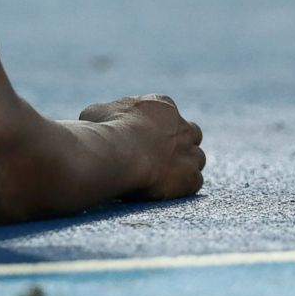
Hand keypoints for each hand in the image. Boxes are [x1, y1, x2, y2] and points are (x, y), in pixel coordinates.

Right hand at [79, 95, 204, 200]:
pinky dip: (183, 186)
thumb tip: (100, 120)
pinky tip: (167, 189)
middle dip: (180, 143)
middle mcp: (182, 126)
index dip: (158, 127)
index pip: (168, 113)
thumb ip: (107, 114)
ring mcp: (189, 152)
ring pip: (197, 157)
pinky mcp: (191, 177)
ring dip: (185, 165)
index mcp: (162, 106)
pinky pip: (194, 181)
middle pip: (191, 133)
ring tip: (166, 175)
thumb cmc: (106, 130)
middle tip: (162, 156)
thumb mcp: (97, 111)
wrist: (117, 153)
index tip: (145, 137)